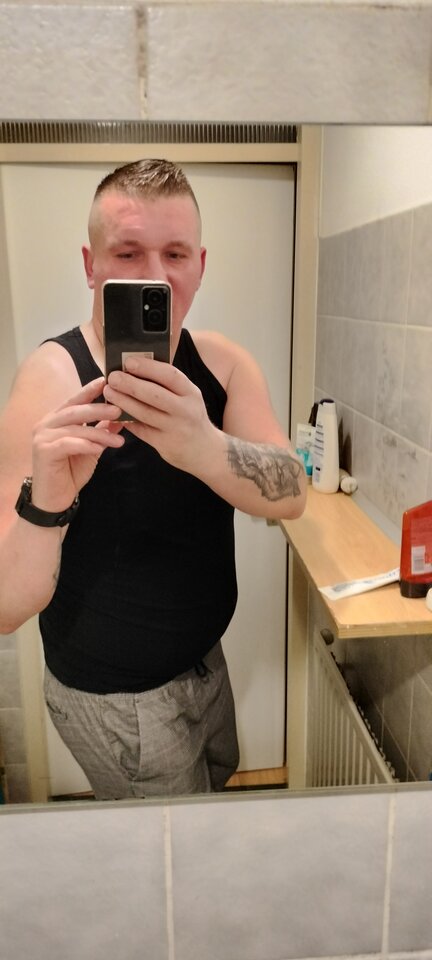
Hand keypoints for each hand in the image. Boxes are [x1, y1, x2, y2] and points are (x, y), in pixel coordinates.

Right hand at [31, 378, 124, 510]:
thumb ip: (101, 431)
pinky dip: (85, 444)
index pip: (74, 400)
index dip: (89, 390)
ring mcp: (42, 437)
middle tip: (119, 410)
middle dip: (98, 409)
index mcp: (56, 419)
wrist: (55, 499)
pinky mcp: (43, 451)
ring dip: (98, 432)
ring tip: (118, 439)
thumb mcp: (91, 448)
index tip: (107, 381)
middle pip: (75, 411)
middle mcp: (46, 424)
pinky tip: (100, 447)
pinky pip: (68, 443)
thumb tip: (119, 418)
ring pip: (74, 428)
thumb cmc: (70, 472)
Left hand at [103, 357, 215, 472]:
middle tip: (112, 377)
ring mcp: (175, 429)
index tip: (128, 361)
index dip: (148, 367)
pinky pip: (141, 430)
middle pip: (155, 395)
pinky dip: (126, 419)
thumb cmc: (190, 416)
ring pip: (144, 413)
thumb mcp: (187, 397)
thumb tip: (135, 367)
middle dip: (130, 384)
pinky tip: (114, 411)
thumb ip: (167, 384)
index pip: (170, 375)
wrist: (205, 450)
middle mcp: (186, 410)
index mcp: (191, 392)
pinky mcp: (165, 445)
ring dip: (123, 401)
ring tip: (109, 392)